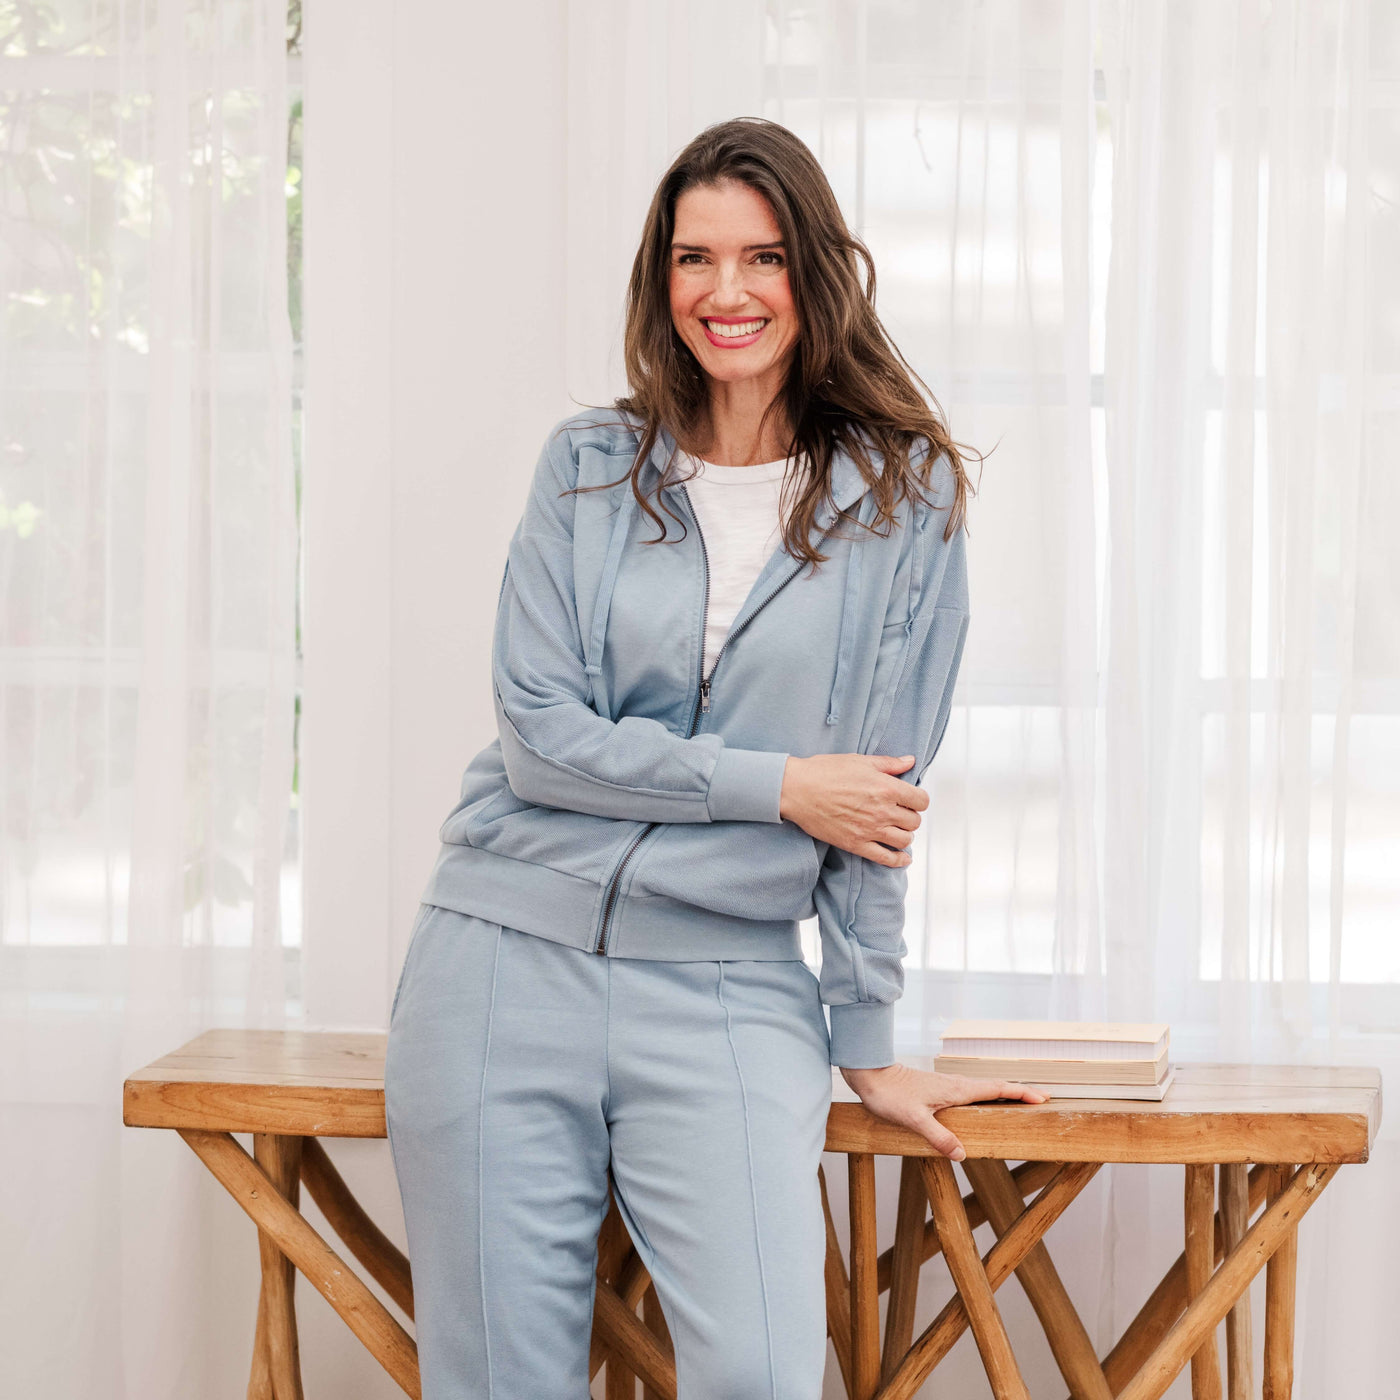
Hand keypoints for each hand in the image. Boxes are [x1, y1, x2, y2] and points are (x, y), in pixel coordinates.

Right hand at [780, 753, 926, 866]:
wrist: (797, 790)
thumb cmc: (824, 772)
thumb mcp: (860, 761)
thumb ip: (889, 764)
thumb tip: (909, 761)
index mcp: (886, 788)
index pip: (921, 801)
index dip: (918, 799)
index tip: (912, 799)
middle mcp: (882, 811)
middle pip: (914, 821)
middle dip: (910, 816)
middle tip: (900, 813)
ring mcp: (870, 830)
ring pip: (904, 840)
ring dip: (904, 835)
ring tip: (897, 830)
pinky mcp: (856, 844)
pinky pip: (885, 858)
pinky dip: (898, 860)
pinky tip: (902, 858)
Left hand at [838, 1063, 1047, 1160]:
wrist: (871, 1074)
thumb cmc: (890, 1095)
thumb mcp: (914, 1119)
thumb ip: (938, 1136)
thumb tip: (962, 1154)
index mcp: (957, 1090)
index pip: (997, 1089)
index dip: (1021, 1092)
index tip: (1042, 1098)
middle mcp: (956, 1085)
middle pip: (995, 1087)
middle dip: (1019, 1093)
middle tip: (1041, 1101)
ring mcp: (948, 1086)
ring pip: (983, 1089)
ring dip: (1004, 1094)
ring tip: (1020, 1106)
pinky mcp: (939, 1090)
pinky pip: (971, 1093)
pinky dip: (986, 1097)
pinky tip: (983, 1108)